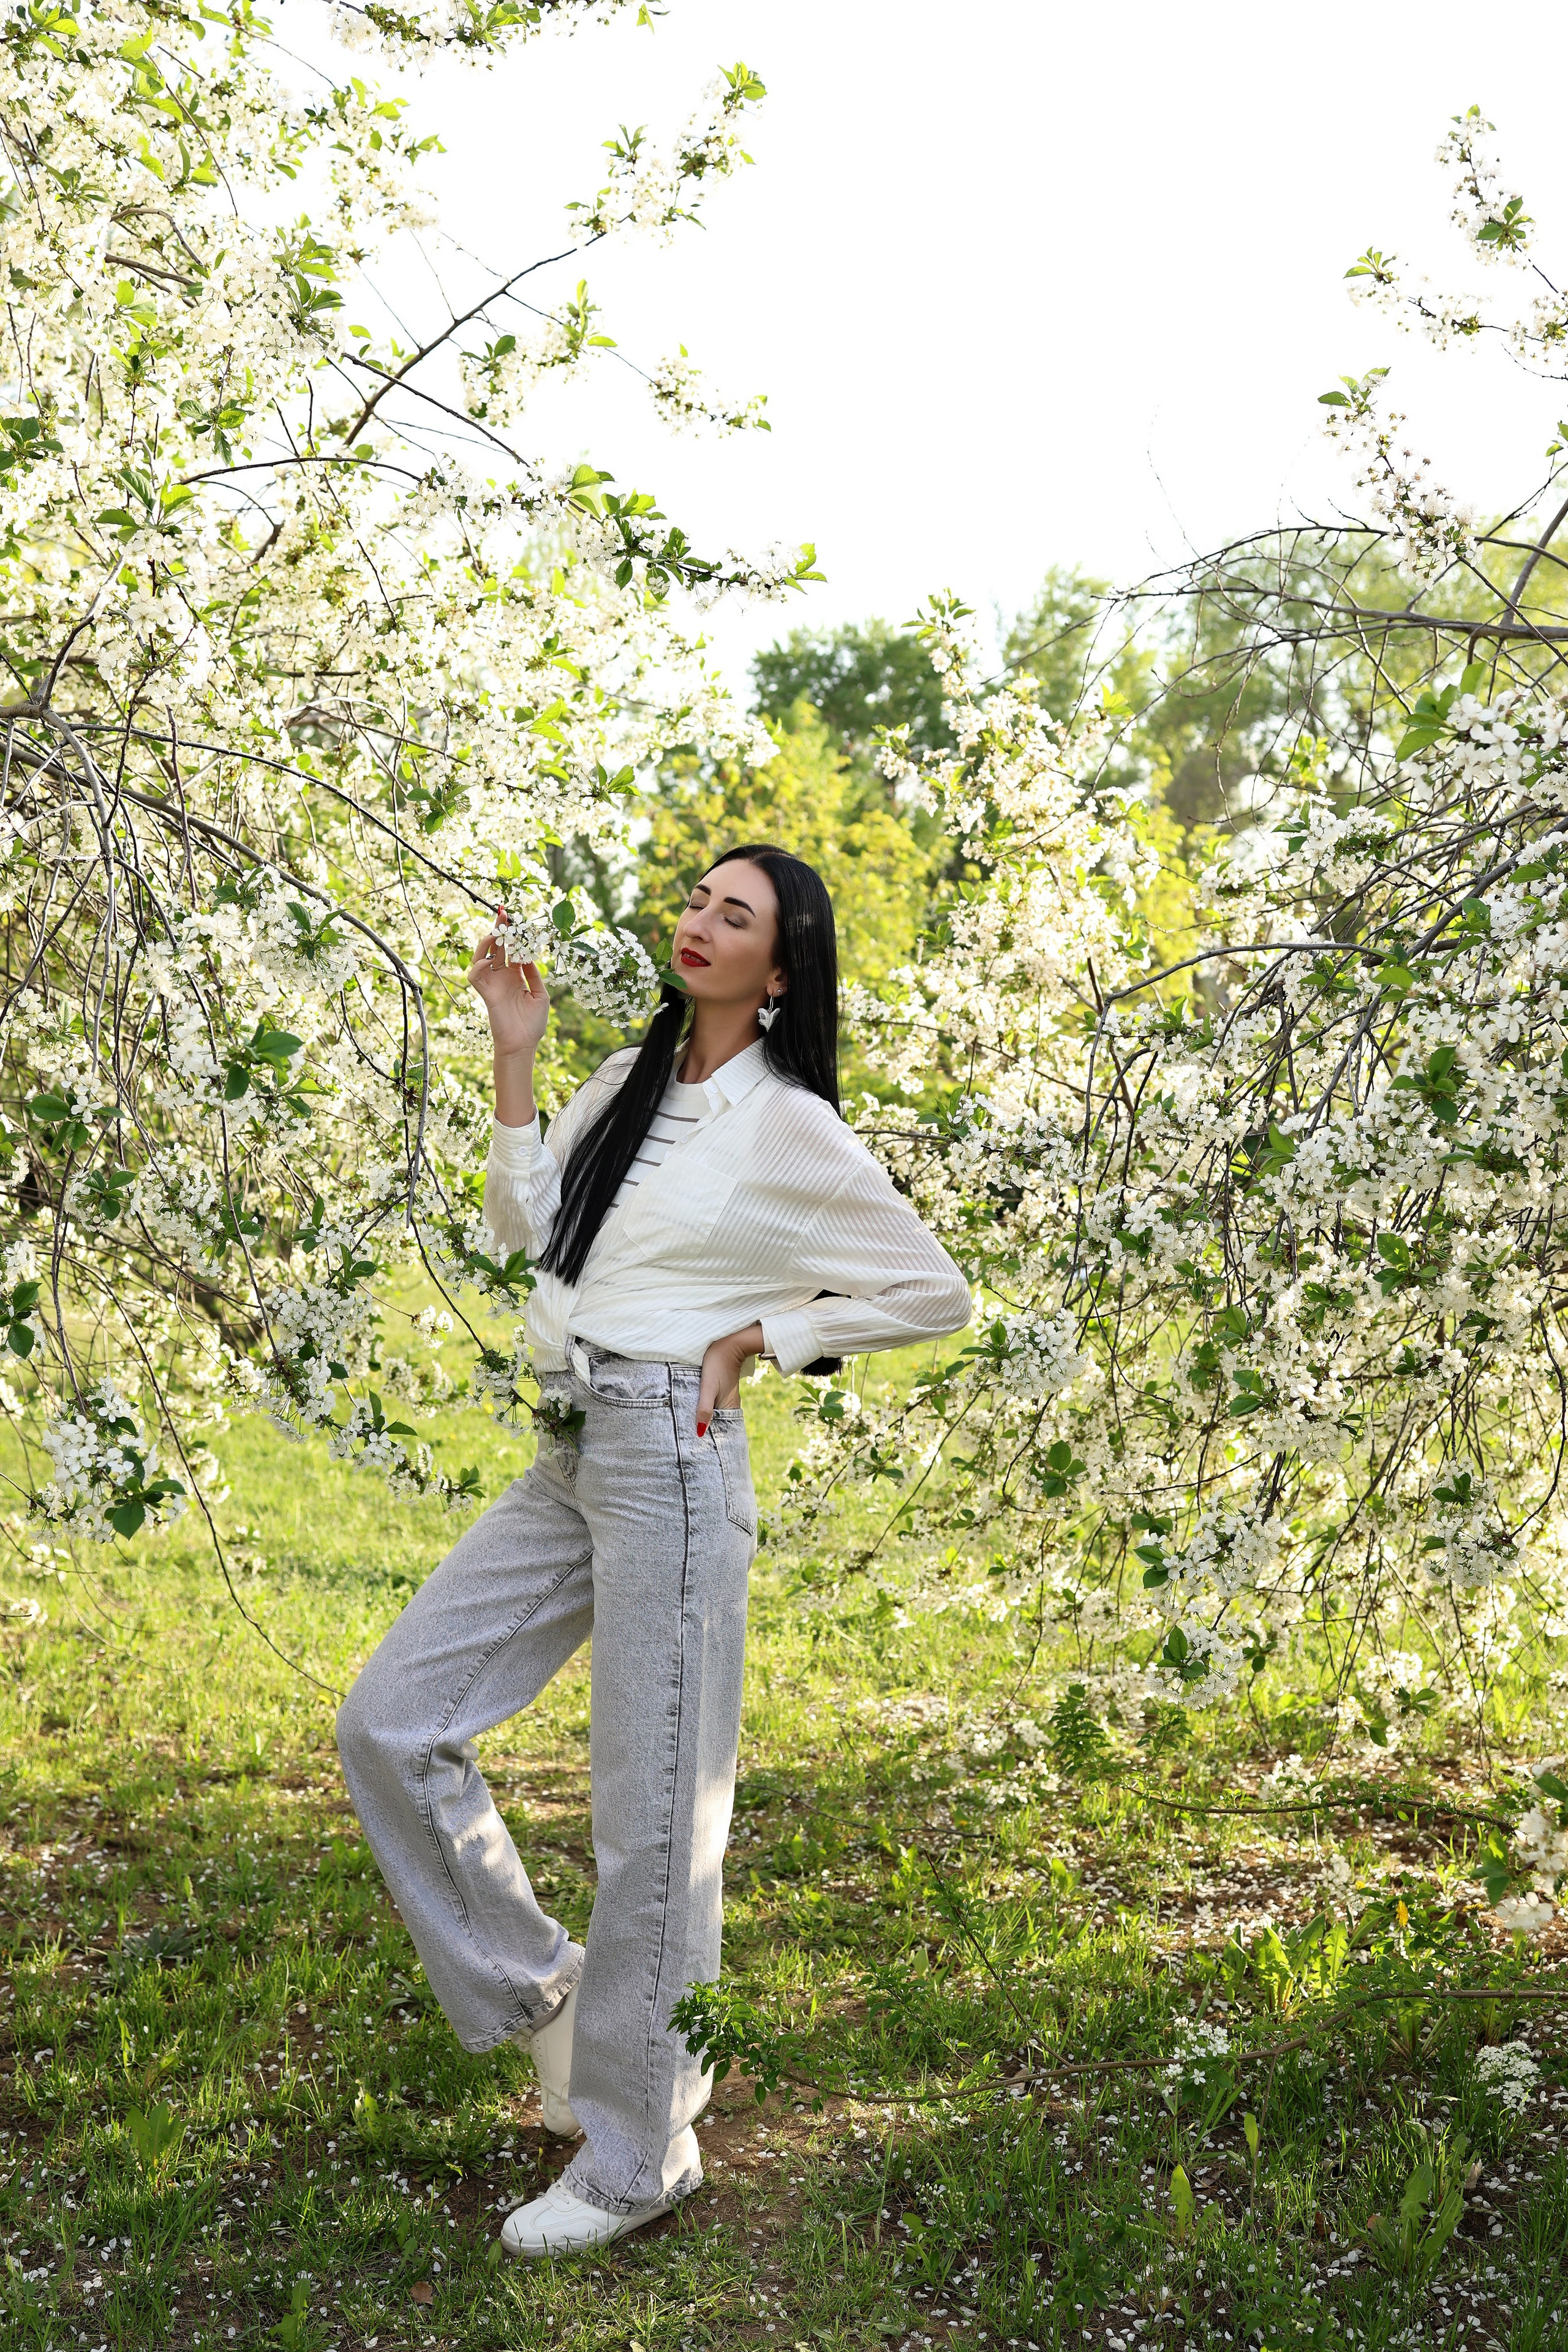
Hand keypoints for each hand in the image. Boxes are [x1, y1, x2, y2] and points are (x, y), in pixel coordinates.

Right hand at [468, 924, 549, 1061]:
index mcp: (516, 975)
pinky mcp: (486, 993)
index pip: (511, 950)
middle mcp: (502, 977)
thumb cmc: (533, 1023)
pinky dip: (479, 965)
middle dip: (499, 930)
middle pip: (496, 948)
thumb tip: (527, 955)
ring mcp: (493, 984)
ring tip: (495, 935)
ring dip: (486, 943)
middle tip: (503, 914)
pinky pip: (475, 975)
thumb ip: (533, 974)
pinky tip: (489, 961)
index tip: (515, 919)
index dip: (512, 935)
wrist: (523, 1045)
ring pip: (481, 956)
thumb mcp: (540, 995)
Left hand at [696, 1323, 763, 1436]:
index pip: (720, 1430)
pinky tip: (695, 1411)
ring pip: (714, 1414)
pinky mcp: (721, 1390)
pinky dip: (705, 1410)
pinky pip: (713, 1405)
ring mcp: (726, 1397)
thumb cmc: (717, 1365)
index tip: (697, 1447)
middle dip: (706, 1432)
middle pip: (717, 1423)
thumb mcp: (708, 1387)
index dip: (710, 1438)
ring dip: (704, 1420)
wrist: (728, 1343)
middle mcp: (730, 1405)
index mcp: (729, 1407)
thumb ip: (704, 1409)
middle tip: (689, 1442)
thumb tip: (700, 1432)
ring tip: (689, 1429)